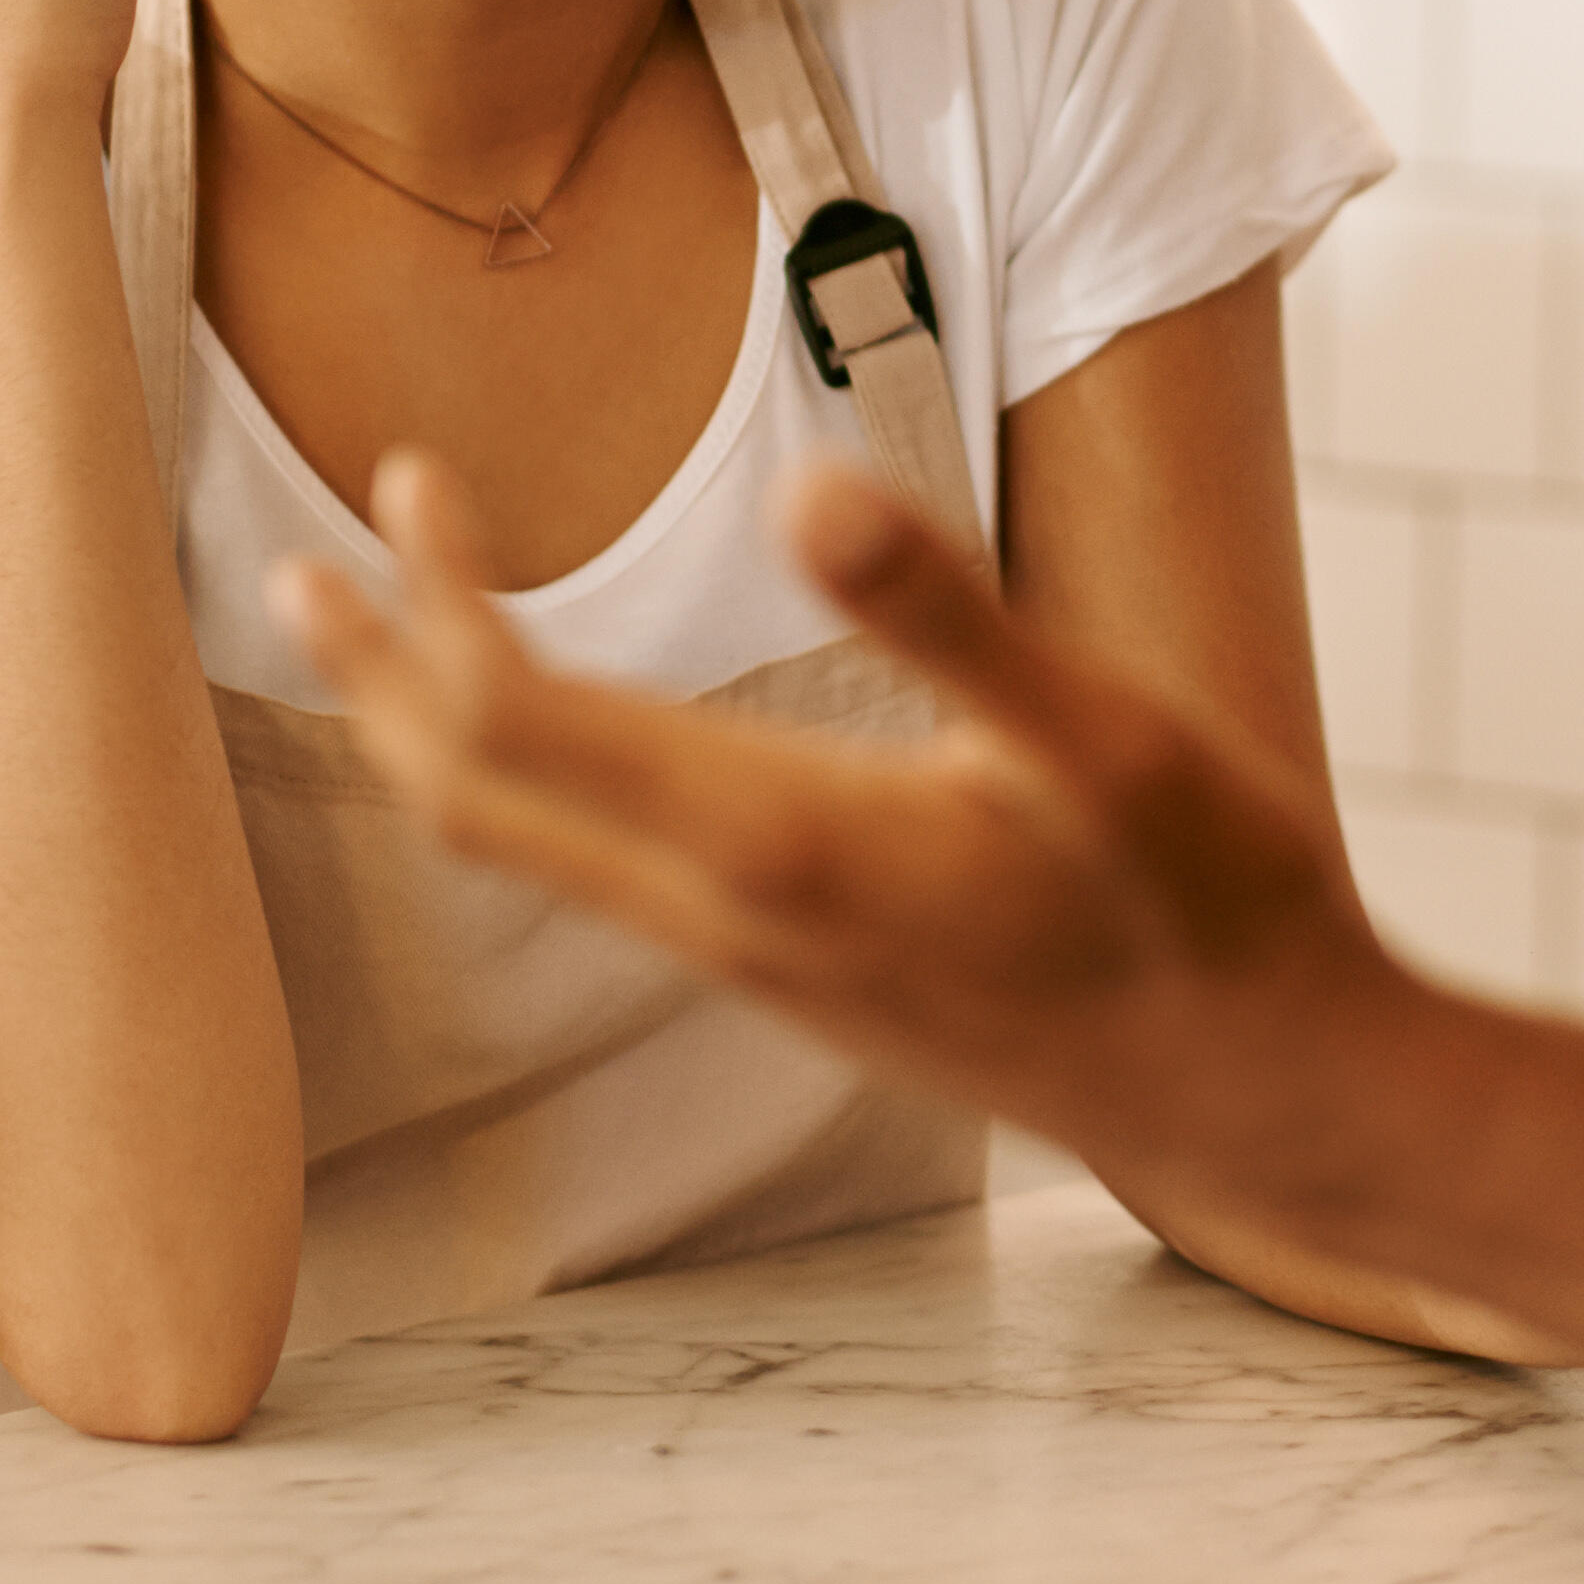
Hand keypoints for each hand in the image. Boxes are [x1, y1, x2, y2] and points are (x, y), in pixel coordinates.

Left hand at [282, 453, 1428, 1222]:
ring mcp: (760, 962)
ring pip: (531, 851)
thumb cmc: (1209, 911)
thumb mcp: (1108, 742)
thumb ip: (947, 615)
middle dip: (381, 671)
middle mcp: (736, 918)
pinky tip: (559, 738)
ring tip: (393, 629)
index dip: (435, 598)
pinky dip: (531, 788)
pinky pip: (600, 878)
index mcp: (783, 844)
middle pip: (474, 801)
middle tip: (319, 557)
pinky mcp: (799, 976)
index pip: (520, 722)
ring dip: (440, 733)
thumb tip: (802, 485)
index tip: (406, 481)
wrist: (1263, 1102)